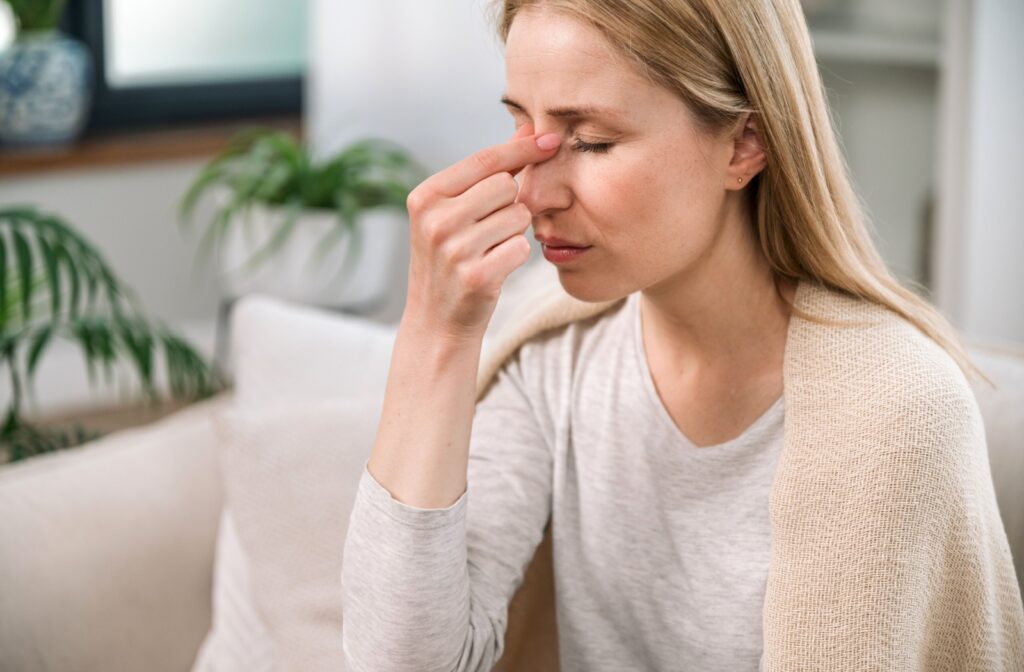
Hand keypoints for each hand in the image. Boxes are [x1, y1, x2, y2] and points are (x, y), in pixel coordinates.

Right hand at [402, 122, 560, 340]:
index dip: (523, 148)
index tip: (553, 139)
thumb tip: (528, 131)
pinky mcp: (476, 277)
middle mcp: (435, 221)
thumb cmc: (451, 259)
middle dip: (512, 203)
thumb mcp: (454, 213)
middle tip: (492, 227)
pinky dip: (516, 256)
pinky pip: (522, 248)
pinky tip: (495, 267)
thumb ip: (487, 173)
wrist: (437, 321)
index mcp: (426, 197)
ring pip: (518, 216)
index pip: (485, 160)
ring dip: (515, 231)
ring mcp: (454, 250)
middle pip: (507, 186)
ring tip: (490, 249)